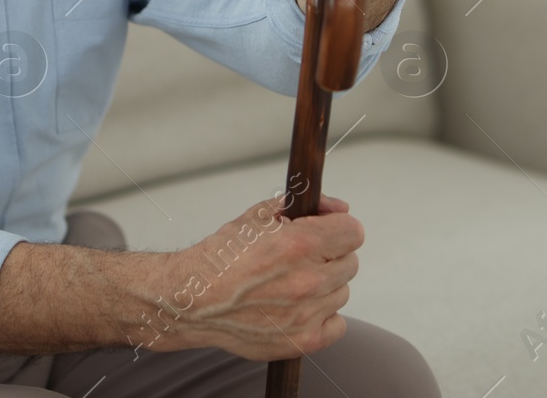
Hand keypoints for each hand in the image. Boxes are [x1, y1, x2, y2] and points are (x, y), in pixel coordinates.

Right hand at [148, 194, 361, 360]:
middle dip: (329, 255)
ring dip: (324, 285)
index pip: (354, 232)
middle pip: (350, 262)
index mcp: (300, 244)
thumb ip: (304, 205)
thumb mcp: (257, 216)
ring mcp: (306, 314)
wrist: (193, 300)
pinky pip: (338, 324)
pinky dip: (323, 316)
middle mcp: (308, 281)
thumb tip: (339, 206)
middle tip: (301, 258)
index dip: (339, 228)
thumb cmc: (222, 257)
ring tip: (291, 283)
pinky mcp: (302, 341)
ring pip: (342, 292)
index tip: (326, 231)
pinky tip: (299, 306)